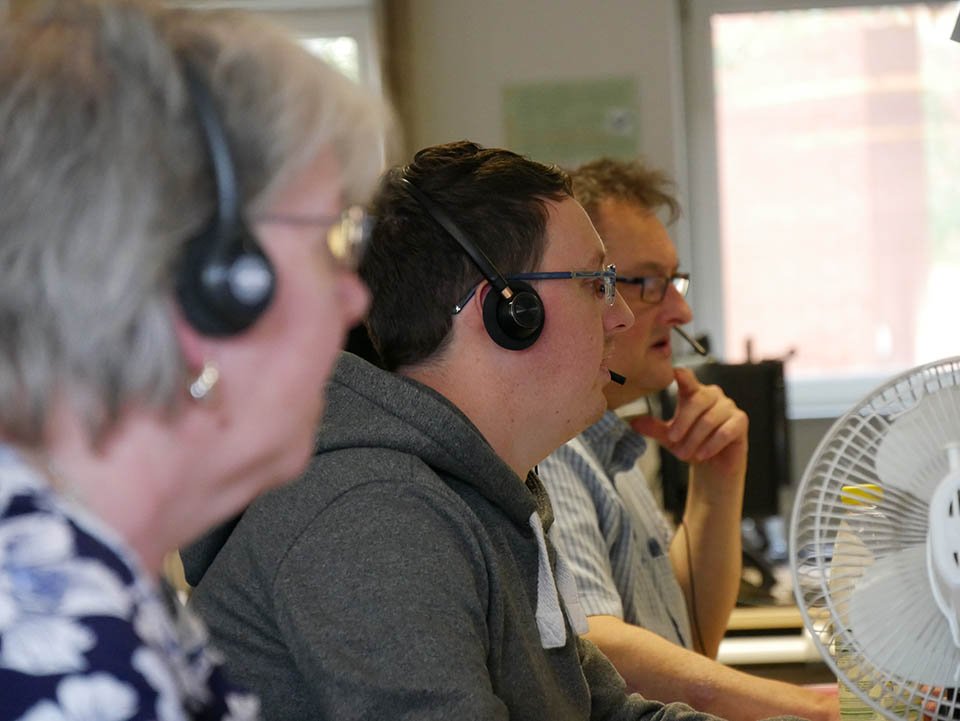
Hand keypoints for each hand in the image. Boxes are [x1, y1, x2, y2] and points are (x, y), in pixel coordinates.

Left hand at [629, 367, 747, 480]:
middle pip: (698, 400)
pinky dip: (711, 444)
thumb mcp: (668, 438)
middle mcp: (712, 395)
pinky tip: (702, 455)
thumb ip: (654, 428)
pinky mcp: (740, 421)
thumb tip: (632, 422)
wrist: (713, 467)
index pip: (688, 378)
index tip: (673, 373)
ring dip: (695, 438)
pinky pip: (726, 431)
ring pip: (710, 419)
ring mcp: (729, 406)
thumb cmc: (690, 446)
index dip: (682, 375)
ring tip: (684, 454)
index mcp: (693, 392)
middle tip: (672, 440)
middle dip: (683, 422)